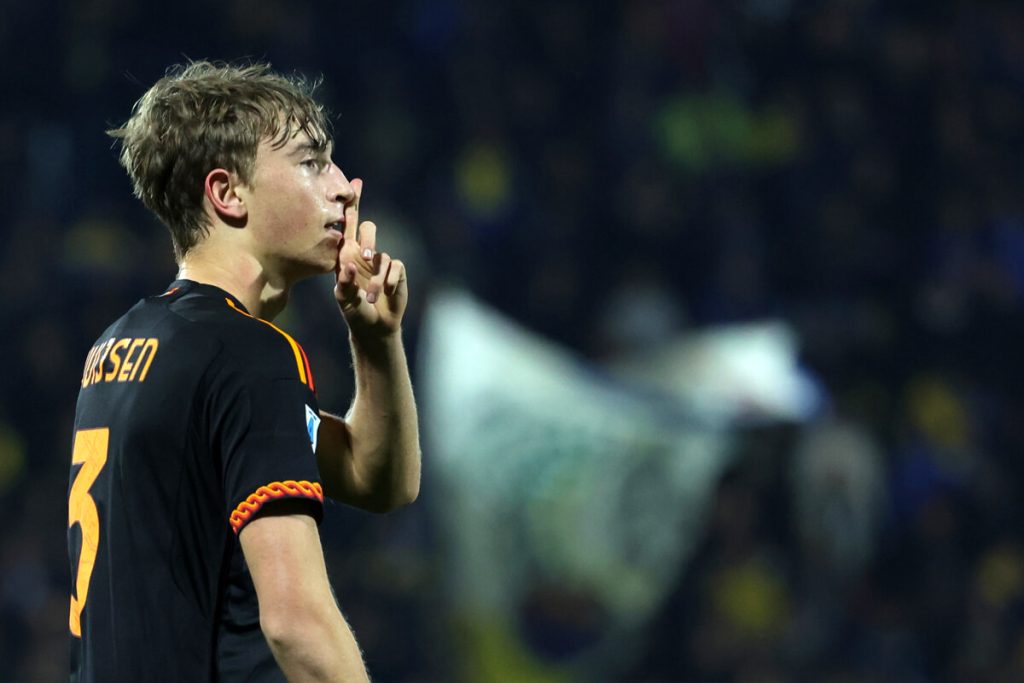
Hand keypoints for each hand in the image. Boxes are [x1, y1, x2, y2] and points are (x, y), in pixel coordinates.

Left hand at [334, 179, 407, 337]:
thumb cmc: (354, 312)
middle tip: (366, 257)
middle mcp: (364, 254)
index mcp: (347, 255)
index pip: (348, 225)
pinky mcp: (397, 271)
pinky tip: (387, 294)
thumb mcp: (344, 300)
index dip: (352, 204)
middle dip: (368, 240)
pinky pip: (396, 267)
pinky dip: (390, 282)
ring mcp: (381, 262)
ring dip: (377, 279)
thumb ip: (344, 283)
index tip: (355, 184)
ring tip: (372, 297)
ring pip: (382, 256)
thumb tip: (350, 265)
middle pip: (368, 228)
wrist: (375, 326)